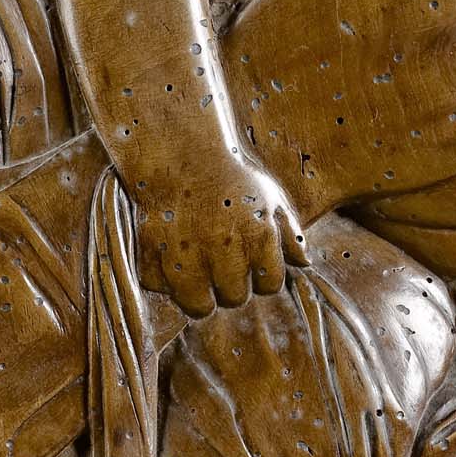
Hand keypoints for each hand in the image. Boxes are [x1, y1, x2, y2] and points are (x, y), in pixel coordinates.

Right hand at [129, 144, 305, 317]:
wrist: (181, 150)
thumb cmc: (230, 177)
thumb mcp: (270, 197)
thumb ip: (290, 234)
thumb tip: (304, 264)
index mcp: (257, 235)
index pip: (270, 285)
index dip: (263, 276)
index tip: (252, 264)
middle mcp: (223, 248)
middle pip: (235, 298)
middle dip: (232, 286)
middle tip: (223, 266)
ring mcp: (184, 252)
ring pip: (198, 305)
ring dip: (200, 295)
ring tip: (199, 277)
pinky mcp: (152, 250)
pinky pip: (158, 286)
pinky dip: (162, 279)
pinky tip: (170, 258)